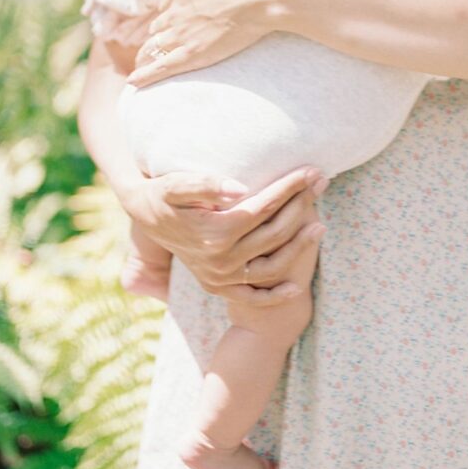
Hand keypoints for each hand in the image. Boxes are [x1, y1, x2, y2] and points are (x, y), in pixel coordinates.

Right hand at [125, 165, 327, 305]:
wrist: (145, 217)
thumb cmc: (165, 193)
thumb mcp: (178, 184)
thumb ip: (207, 185)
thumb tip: (240, 188)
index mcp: (215, 231)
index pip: (264, 207)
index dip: (290, 188)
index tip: (311, 171)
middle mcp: (220, 258)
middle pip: (274, 232)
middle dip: (302, 206)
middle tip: (322, 184)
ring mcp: (220, 276)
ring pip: (271, 264)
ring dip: (299, 247)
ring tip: (320, 225)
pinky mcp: (217, 287)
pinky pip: (252, 296)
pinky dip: (274, 295)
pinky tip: (297, 286)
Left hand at [129, 0, 296, 86]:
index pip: (166, 7)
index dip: (167, 17)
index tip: (168, 25)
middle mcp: (175, 12)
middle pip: (158, 29)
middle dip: (155, 38)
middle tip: (151, 50)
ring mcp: (181, 33)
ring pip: (155, 47)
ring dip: (146, 56)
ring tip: (140, 67)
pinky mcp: (191, 53)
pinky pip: (161, 67)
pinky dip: (145, 75)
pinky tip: (133, 82)